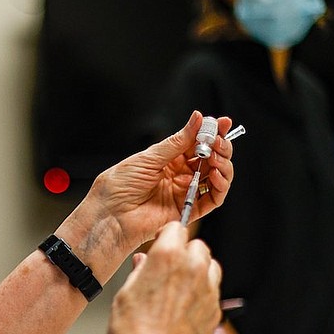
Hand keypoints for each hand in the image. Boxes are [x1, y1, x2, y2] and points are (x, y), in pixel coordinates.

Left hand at [57, 111, 233, 259]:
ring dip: (223, 165)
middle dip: (219, 148)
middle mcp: (179, 175)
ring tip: (216, 157)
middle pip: (210, 159)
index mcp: (168, 160)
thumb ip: (177, 141)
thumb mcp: (149, 157)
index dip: (211, 133)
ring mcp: (184, 192)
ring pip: (216, 178)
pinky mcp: (187, 210)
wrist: (109, 214)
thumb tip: (197, 118)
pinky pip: (212, 199)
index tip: (223, 123)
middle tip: (218, 141)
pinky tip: (216, 174)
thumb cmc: (119, 186)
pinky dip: (220, 186)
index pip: (197, 143)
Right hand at [106, 222, 221, 333]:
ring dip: (198, 269)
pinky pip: (212, 291)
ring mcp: (208, 291)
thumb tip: (142, 263)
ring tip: (179, 286)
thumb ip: (139, 272)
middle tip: (168, 267)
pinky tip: (184, 307)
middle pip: (198, 245)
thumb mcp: (125, 295)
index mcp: (168, 257)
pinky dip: (202, 292)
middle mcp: (193, 269)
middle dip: (185, 251)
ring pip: (210, 266)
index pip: (176, 228)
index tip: (162, 243)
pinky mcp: (215, 311)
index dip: (167, 235)